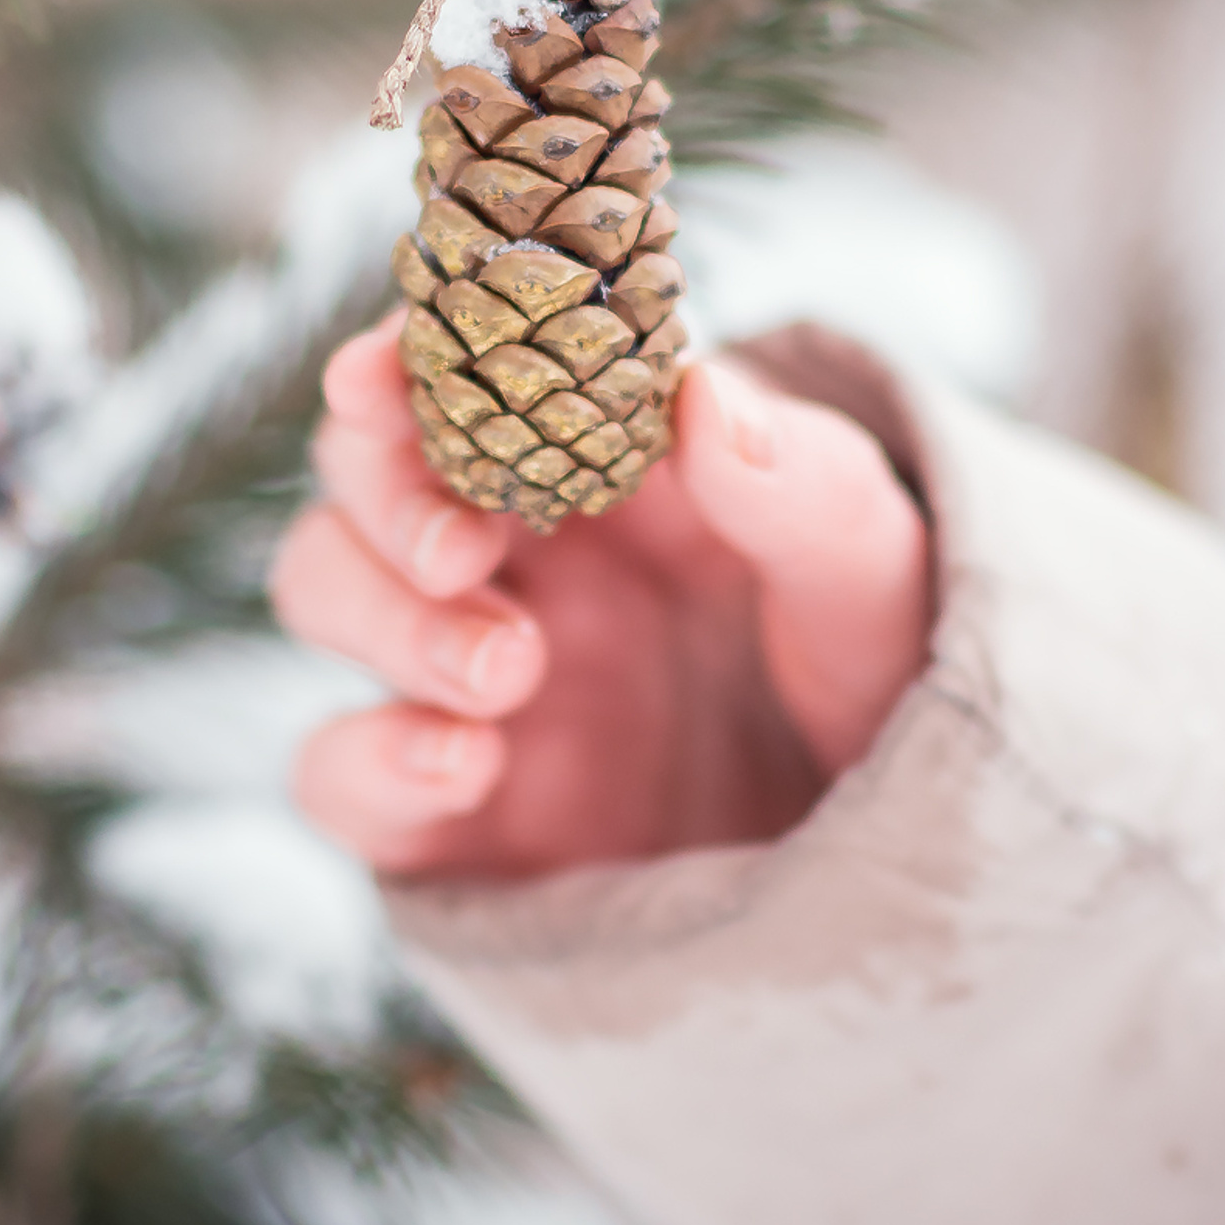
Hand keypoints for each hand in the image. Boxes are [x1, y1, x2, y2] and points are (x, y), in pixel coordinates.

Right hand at [271, 317, 934, 878]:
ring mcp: (465, 675)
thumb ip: (807, 491)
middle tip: (465, 551)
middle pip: (363, 470)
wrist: (897, 868)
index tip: (378, 370)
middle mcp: (512, 551)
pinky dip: (371, 759)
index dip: (404, 355)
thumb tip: (706, 401)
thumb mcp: (877, 582)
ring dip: (386, 615)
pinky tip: (463, 765)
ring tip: (507, 672)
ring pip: (328, 590)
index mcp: (599, 457)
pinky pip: (340, 770)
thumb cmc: (878, 686)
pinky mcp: (443, 809)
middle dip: (388, 494)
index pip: (464, 367)